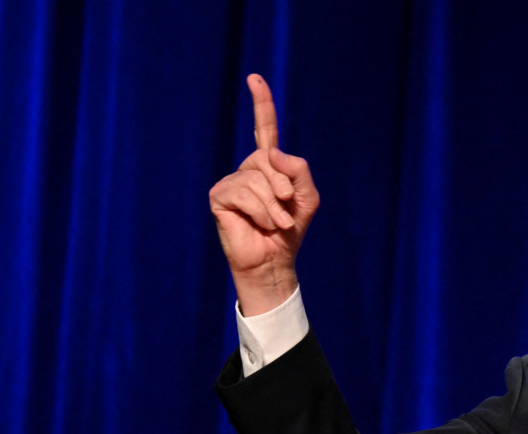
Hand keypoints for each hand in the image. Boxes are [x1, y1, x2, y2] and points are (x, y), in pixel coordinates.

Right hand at [208, 74, 319, 315]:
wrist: (273, 260)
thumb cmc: (290, 229)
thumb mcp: (307, 198)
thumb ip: (300, 172)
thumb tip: (272, 154)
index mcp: (269, 165)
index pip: (264, 128)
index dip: (261, 103)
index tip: (254, 78)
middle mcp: (248, 168)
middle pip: (268, 160)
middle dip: (284, 188)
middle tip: (286, 213)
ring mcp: (232, 180)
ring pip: (257, 179)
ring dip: (273, 206)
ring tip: (276, 224)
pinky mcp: (220, 196)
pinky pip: (243, 193)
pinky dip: (259, 211)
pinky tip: (259, 225)